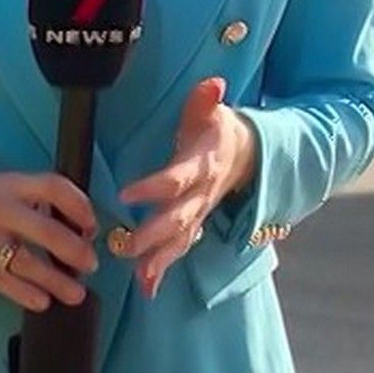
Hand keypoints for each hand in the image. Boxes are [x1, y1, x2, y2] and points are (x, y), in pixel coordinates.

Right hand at [0, 172, 97, 310]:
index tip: (92, 226)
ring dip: (56, 280)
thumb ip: (36, 201)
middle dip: (75, 251)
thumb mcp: (5, 186)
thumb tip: (77, 229)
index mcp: (13, 183)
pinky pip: (2, 280)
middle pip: (46, 230)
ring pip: (27, 261)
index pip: (54, 187)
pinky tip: (42, 300)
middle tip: (91, 264)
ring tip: (76, 292)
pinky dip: (25, 293)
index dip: (80, 206)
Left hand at [118, 77, 259, 298]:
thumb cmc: (218, 130)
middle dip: (154, 235)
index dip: (154, 187)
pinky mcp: (195, 224)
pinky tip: (147, 289)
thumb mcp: (213, 111)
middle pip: (178, 218)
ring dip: (160, 259)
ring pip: (180, 240)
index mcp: (202, 164)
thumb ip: (206, 99)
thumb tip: (214, 83)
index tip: (126, 195)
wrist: (247, 155)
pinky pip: (180, 249)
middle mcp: (202, 194)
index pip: (177, 179)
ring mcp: (200, 213)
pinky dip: (164, 270)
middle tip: (126, 247)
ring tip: (140, 277)